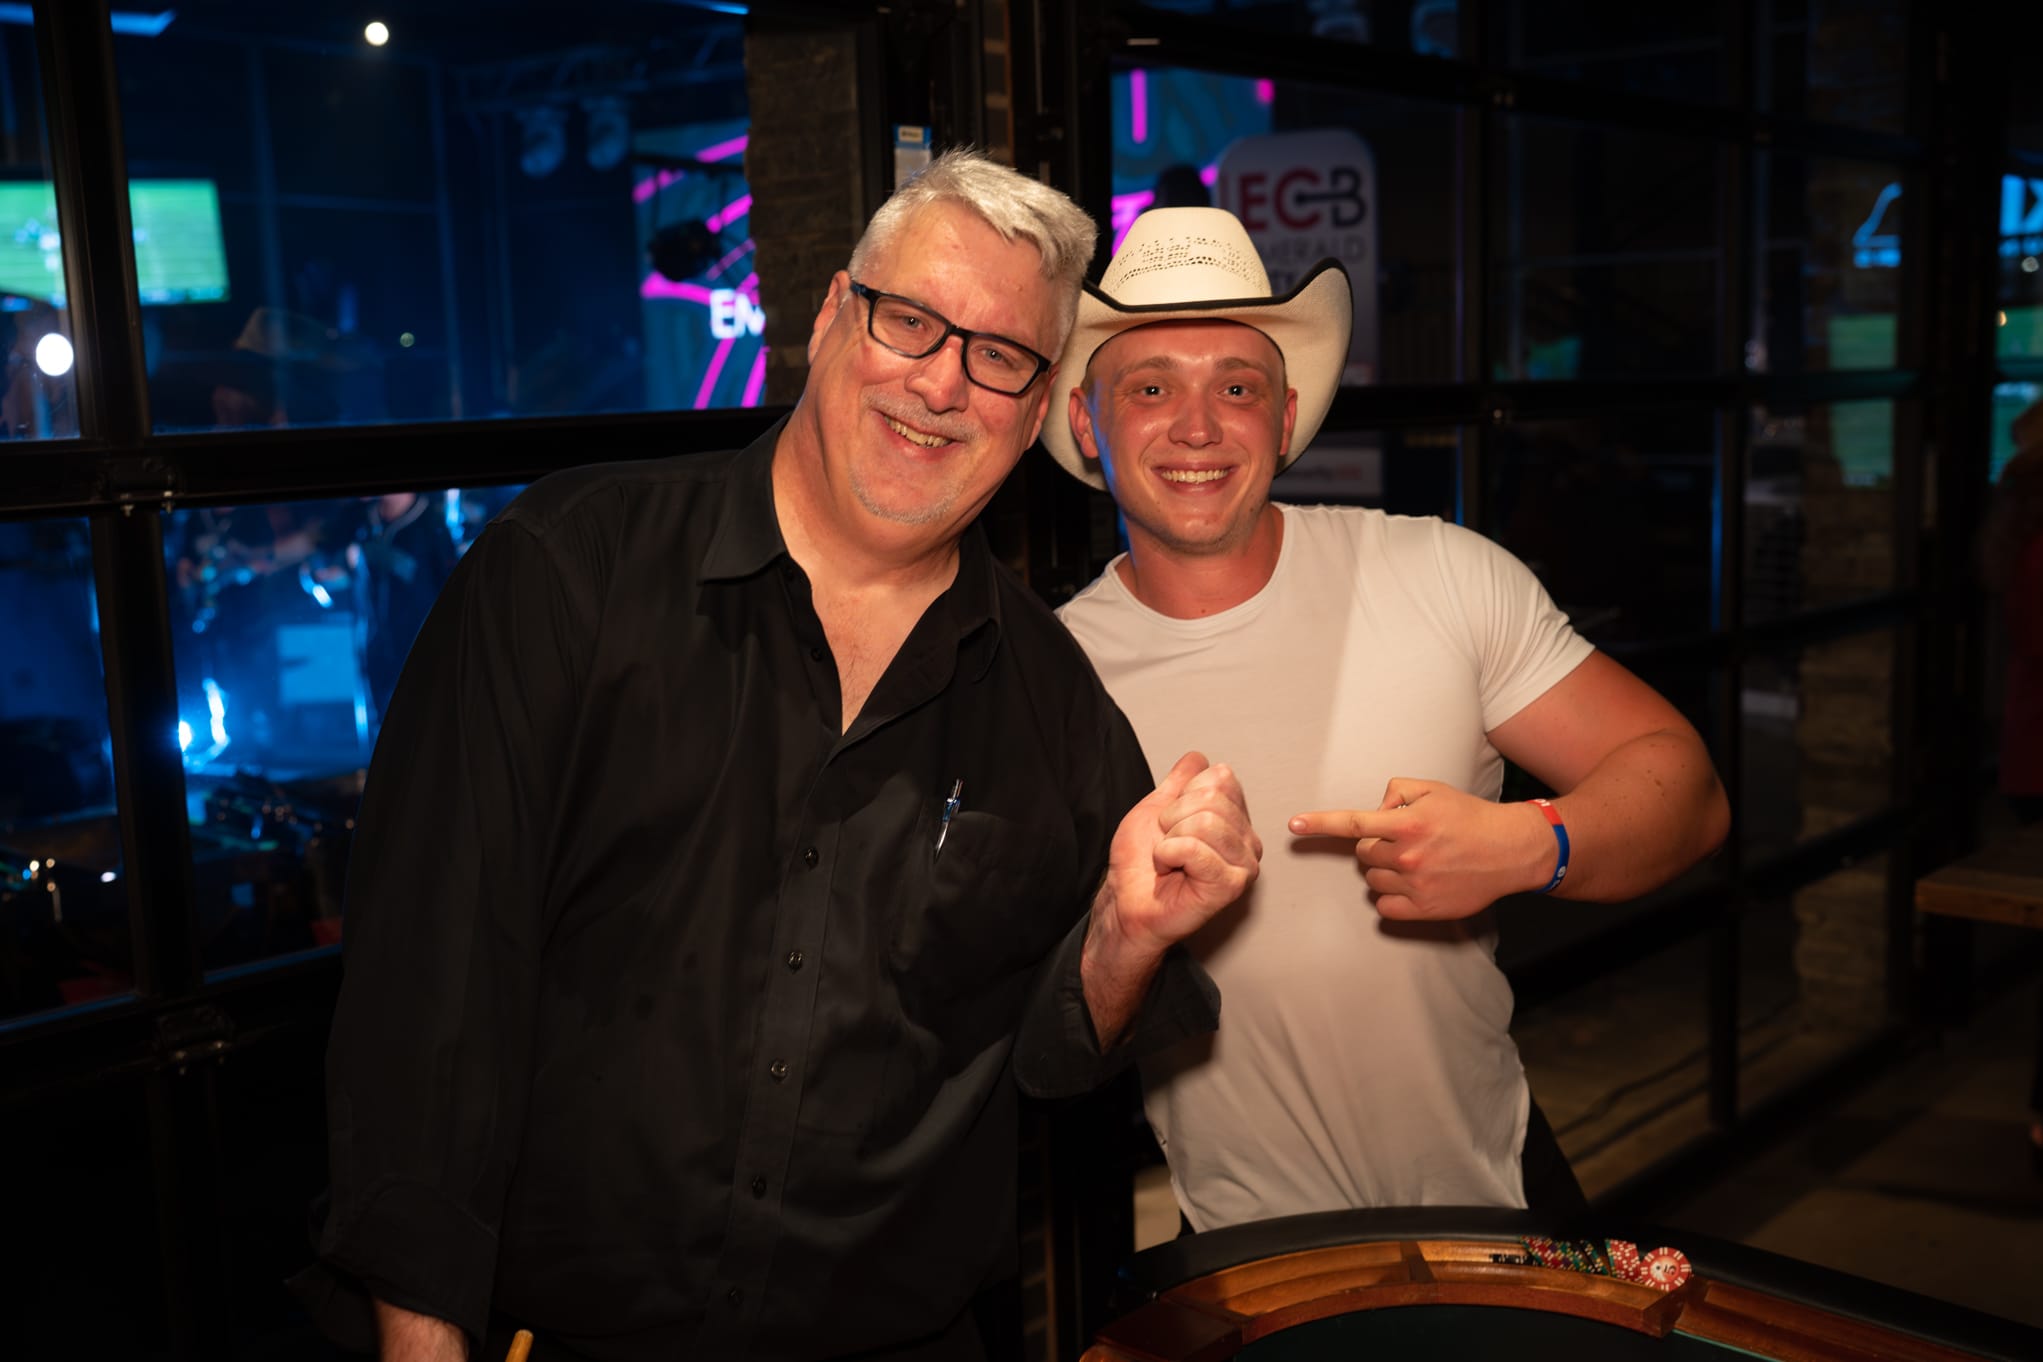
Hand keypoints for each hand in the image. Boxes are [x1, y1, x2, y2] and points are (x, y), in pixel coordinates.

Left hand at [1096, 751, 1261, 961]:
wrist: (1125, 902)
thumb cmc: (1140, 864)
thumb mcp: (1155, 808)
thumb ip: (1180, 780)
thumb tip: (1198, 758)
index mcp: (1234, 819)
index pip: (1220, 776)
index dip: (1183, 795)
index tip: (1172, 823)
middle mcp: (1246, 840)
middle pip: (1214, 797)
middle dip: (1175, 817)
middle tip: (1169, 844)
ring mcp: (1244, 864)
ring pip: (1205, 821)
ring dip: (1171, 839)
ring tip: (1170, 859)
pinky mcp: (1231, 885)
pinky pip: (1195, 848)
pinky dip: (1169, 855)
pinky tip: (1171, 871)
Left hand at [1287, 777, 1549, 919]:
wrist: (1510, 850)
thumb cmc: (1468, 817)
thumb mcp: (1433, 789)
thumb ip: (1396, 791)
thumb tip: (1376, 810)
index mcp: (1407, 823)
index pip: (1353, 822)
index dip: (1320, 823)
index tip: (1293, 824)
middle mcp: (1408, 855)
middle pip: (1362, 852)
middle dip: (1376, 844)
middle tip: (1405, 840)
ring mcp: (1416, 885)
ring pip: (1372, 879)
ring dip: (1385, 869)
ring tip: (1417, 861)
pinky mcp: (1424, 910)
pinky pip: (1384, 907)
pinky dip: (1391, 897)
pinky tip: (1413, 884)